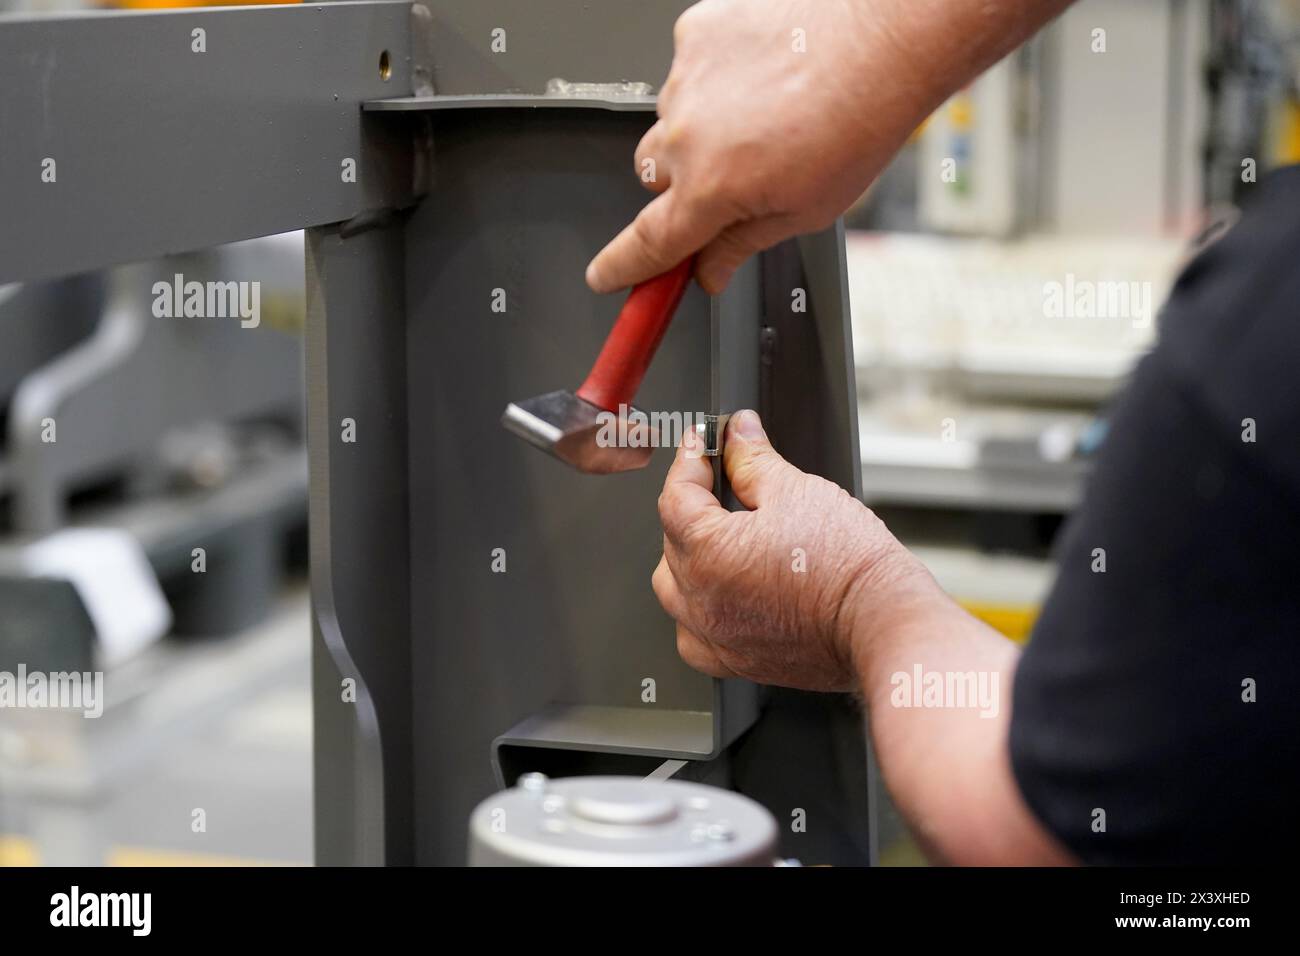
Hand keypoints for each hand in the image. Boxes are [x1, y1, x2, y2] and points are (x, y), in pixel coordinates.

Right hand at [587, 0, 931, 294]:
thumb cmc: (858, 118)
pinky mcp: (694, 34)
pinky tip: (761, 78)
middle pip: (655, 178)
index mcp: (711, 188)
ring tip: (764, 117)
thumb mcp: (806, 211)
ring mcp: (685, 79)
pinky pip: (687, 71)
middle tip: (736, 175)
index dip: (621, 265)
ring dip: (703, 128)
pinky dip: (714, 79)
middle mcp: (687, 134)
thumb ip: (742, 244)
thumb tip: (710, 271)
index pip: (648, 242)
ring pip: (672, 122)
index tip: (604, 276)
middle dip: (684, 186)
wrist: (882, 39)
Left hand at [652, 410, 931, 690]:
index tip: (703, 442)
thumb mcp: (796, 491)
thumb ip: (753, 458)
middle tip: (722, 481)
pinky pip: (695, 637)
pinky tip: (722, 594)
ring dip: (687, 560)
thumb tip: (737, 433)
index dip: (690, 460)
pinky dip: (699, 614)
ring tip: (720, 538)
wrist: (884, 622)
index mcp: (708, 553)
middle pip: (673, 541)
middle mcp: (702, 600)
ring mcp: (717, 636)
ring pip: (675, 591)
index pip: (676, 495)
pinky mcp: (738, 661)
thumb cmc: (849, 566)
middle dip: (692, 506)